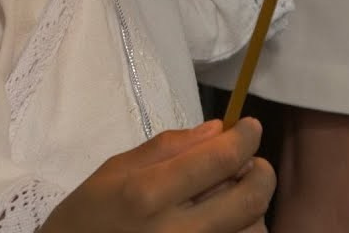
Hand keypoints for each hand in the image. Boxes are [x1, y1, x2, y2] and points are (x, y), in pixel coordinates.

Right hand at [42, 118, 273, 232]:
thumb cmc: (87, 216)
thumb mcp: (114, 171)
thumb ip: (168, 148)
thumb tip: (218, 130)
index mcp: (149, 194)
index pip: (220, 159)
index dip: (245, 137)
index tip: (249, 126)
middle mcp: (177, 231)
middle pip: (250, 198)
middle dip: (261, 171)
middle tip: (249, 162)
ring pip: (253, 230)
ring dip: (252, 207)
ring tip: (231, 197)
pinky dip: (241, 231)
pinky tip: (224, 222)